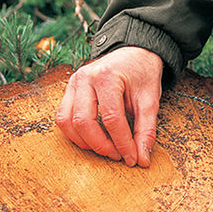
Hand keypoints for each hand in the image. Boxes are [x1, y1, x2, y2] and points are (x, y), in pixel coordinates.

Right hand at [55, 46, 162, 166]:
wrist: (134, 52)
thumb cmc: (141, 73)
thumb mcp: (150, 100)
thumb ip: (146, 130)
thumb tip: (141, 159)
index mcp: (107, 76)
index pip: (111, 118)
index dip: (122, 143)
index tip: (131, 158)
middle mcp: (85, 77)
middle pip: (83, 121)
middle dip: (100, 145)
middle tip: (117, 155)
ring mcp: (74, 82)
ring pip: (66, 121)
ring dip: (84, 141)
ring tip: (105, 148)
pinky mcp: (70, 89)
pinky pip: (63, 116)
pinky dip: (74, 132)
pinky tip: (92, 138)